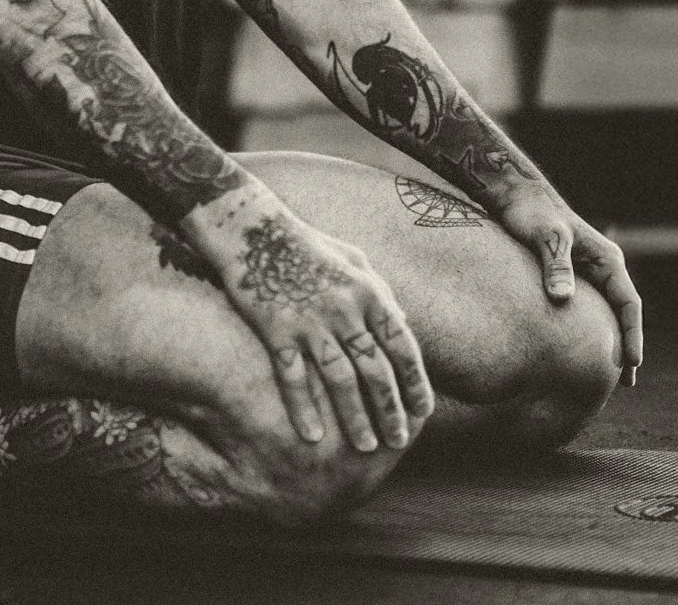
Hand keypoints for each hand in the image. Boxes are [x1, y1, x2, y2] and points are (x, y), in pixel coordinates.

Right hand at [199, 198, 434, 452]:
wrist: (255, 232)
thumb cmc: (308, 244)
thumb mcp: (354, 258)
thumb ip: (381, 289)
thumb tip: (404, 320)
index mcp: (368, 292)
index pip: (402, 345)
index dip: (415, 381)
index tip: (423, 411)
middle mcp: (345, 309)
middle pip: (375, 369)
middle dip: (390, 409)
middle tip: (398, 441)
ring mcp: (310, 321)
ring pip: (340, 380)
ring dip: (355, 417)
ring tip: (365, 446)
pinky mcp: (277, 330)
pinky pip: (293, 377)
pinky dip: (303, 408)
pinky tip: (313, 435)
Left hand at [494, 181, 644, 384]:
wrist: (512, 193)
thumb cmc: (531, 213)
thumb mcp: (546, 238)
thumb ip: (556, 267)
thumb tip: (563, 300)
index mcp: (606, 259)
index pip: (628, 303)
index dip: (632, 334)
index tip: (632, 364)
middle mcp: (601, 266)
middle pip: (621, 313)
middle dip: (625, 345)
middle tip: (626, 383)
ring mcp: (585, 272)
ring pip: (604, 313)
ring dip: (608, 340)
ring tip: (607, 375)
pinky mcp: (566, 275)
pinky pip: (583, 310)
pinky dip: (587, 331)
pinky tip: (576, 350)